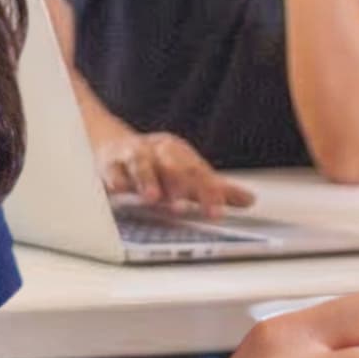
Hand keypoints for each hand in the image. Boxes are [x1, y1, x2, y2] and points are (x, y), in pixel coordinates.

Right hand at [96, 130, 254, 217]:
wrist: (111, 144)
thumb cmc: (154, 163)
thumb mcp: (184, 173)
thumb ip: (213, 188)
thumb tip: (249, 200)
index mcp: (178, 153)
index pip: (198, 172)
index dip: (208, 192)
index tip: (216, 213)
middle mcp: (157, 152)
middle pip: (171, 165)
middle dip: (178, 184)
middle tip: (184, 206)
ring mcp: (131, 156)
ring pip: (140, 164)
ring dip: (147, 179)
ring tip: (152, 197)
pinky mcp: (109, 164)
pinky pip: (111, 170)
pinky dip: (115, 178)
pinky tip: (119, 189)